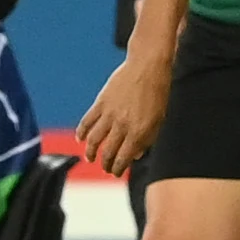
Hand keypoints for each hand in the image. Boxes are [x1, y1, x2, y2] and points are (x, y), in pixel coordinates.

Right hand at [78, 57, 171, 175]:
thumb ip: (147, 139)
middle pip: (108, 152)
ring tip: (90, 158)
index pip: (124, 158)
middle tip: (106, 168)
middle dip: (106, 164)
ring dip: (90, 152)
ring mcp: (110, 114)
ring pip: (94, 140)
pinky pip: (87, 121)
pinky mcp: (101, 102)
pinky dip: (81, 132)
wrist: (147, 66)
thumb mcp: (159, 119)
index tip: (116, 173)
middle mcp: (123, 125)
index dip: (118, 169)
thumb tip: (135, 156)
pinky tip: (80, 139)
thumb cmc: (157, 93)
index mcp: (139, 132)